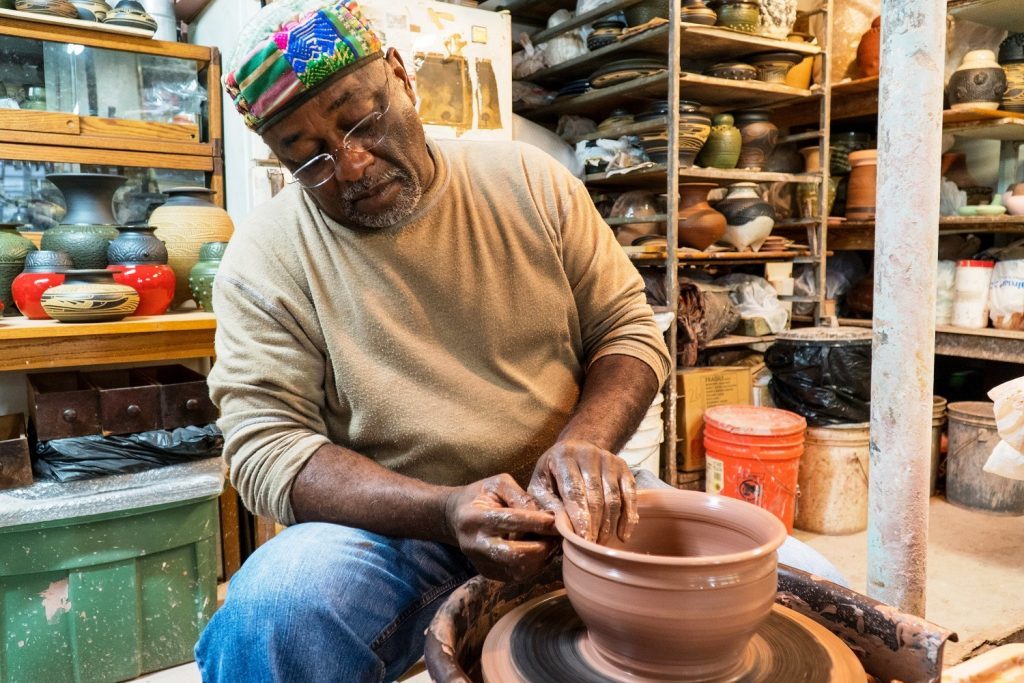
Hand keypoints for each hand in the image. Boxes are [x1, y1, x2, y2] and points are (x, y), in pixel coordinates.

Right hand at [443, 474, 557, 582]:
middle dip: (542, 547)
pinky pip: (517, 575)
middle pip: (514, 554)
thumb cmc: (482, 495)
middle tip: (557, 536)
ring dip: (541, 559)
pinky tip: (541, 551)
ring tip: (551, 543)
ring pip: (518, 569)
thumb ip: (521, 496)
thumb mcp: (498, 484)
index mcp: (475, 517)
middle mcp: (475, 544)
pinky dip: (534, 566)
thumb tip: (546, 515)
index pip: (510, 521)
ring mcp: (480, 562)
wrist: (456, 516)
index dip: (537, 522)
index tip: (556, 520)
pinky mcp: (487, 573)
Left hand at [528, 439, 637, 544]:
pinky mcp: (623, 467)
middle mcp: (588, 454)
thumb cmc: (553, 473)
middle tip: (591, 546)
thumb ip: (547, 505)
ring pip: (614, 497)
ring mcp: (608, 459)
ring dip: (609, 524)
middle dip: (595, 525)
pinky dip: (628, 517)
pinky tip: (622, 535)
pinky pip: (630, 494)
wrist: (574, 449)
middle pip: (596, 496)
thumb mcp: (540, 486)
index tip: (583, 540)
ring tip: (601, 543)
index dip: (580, 517)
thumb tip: (561, 527)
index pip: (574, 490)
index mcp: (564, 457)